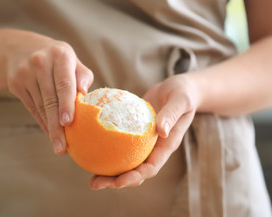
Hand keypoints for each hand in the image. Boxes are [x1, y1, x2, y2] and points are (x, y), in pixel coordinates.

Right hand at [6, 31, 93, 155]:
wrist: (22, 48)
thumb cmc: (57, 59)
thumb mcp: (71, 61)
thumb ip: (82, 76)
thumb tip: (84, 94)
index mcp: (60, 54)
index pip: (64, 83)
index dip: (66, 103)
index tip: (68, 122)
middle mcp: (40, 62)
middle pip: (50, 99)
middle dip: (56, 126)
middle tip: (62, 147)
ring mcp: (24, 72)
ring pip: (40, 106)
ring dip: (49, 128)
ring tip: (58, 146)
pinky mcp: (15, 83)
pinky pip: (31, 107)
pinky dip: (41, 121)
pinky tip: (49, 133)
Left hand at [89, 74, 198, 188]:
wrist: (179, 88)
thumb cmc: (183, 92)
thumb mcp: (181, 100)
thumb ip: (172, 114)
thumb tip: (162, 131)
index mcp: (165, 146)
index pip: (150, 168)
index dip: (135, 177)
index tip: (119, 182)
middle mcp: (153, 148)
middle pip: (133, 171)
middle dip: (115, 181)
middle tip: (94, 183)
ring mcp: (142, 142)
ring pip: (124, 161)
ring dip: (107, 171)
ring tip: (88, 175)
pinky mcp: (133, 133)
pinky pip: (118, 143)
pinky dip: (105, 148)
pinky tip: (89, 144)